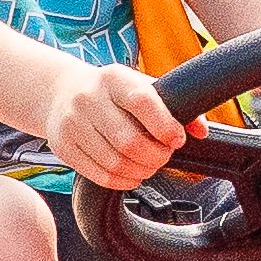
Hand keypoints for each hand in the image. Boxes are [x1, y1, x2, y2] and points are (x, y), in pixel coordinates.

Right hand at [41, 59, 185, 187]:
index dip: (165, 126)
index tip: (176, 139)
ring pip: (115, 163)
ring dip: (140, 171)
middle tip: (163, 156)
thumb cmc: (110, 92)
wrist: (60, 91)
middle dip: (155, 156)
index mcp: (114, 78)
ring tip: (148, 165)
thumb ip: (174, 104)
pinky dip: (122, 181)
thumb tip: (200, 130)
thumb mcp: (139, 85)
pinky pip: (99, 175)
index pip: (142, 102)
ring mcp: (72, 123)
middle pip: (129, 141)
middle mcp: (89, 98)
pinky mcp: (63, 146)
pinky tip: (131, 174)